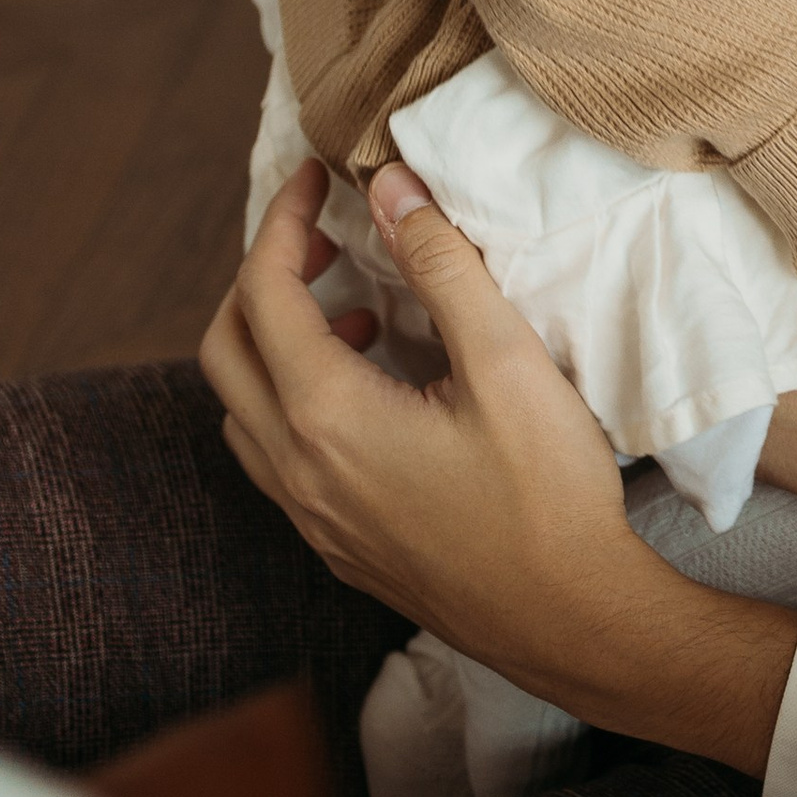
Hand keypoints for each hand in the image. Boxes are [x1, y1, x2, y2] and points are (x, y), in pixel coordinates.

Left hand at [200, 164, 796, 772]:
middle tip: (329, 238)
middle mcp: (296, 471)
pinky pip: (274, 456)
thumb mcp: (507, 362)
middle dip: (264, 277)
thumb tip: (391, 188)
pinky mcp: (336, 546)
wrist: (571, 621)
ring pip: (242, 408)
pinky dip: (294, 400)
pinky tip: (375, 391)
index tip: (321, 176)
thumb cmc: (548, 494)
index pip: (264, 293)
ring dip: (276, 344)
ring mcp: (311, 518)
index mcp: (326, 417)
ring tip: (360, 315)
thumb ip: (442, 267)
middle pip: (225, 348)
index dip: (285, 220)